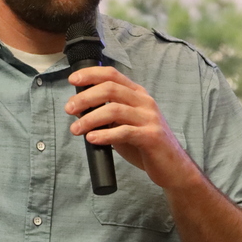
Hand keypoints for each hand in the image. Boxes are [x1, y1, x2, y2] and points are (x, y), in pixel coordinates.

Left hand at [65, 67, 196, 190]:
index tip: (72, 79)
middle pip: (110, 89)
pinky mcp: (152, 136)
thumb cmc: (144, 144)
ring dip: (90, 119)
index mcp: (137, 94)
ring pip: (114, 110)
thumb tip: (79, 109)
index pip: (112, 75)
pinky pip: (124, 132)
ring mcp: (150, 118)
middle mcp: (145, 102)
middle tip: (69, 109)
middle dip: (85, 97)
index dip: (91, 74)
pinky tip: (92, 139)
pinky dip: (105, 135)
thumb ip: (106, 115)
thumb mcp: (124, 124)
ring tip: (75, 129)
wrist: (172, 166)